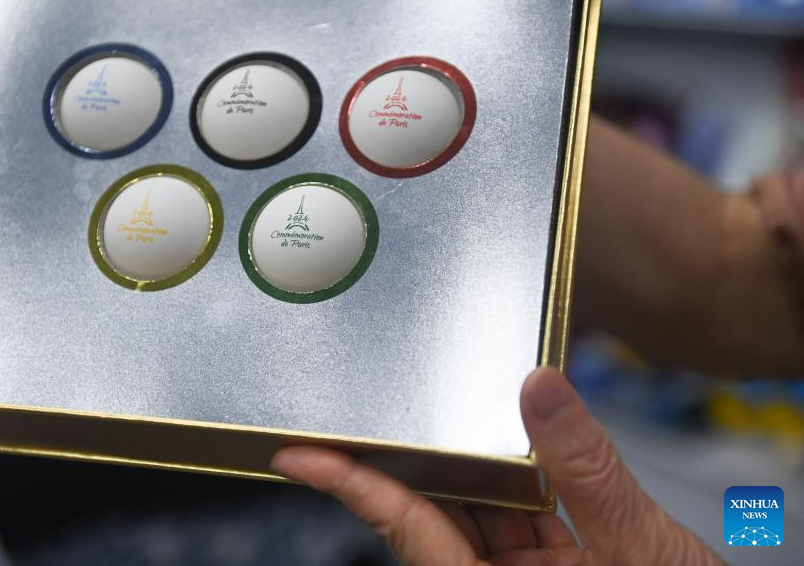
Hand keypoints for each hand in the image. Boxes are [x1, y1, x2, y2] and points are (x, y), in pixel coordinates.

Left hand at [272, 368, 723, 565]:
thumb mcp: (640, 548)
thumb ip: (588, 472)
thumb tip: (539, 389)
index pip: (408, 526)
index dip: (351, 485)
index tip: (297, 452)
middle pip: (435, 507)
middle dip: (412, 452)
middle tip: (379, 390)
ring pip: (478, 503)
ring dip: (471, 454)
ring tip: (451, 393)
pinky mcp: (555, 559)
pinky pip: (520, 508)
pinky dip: (520, 470)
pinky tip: (519, 429)